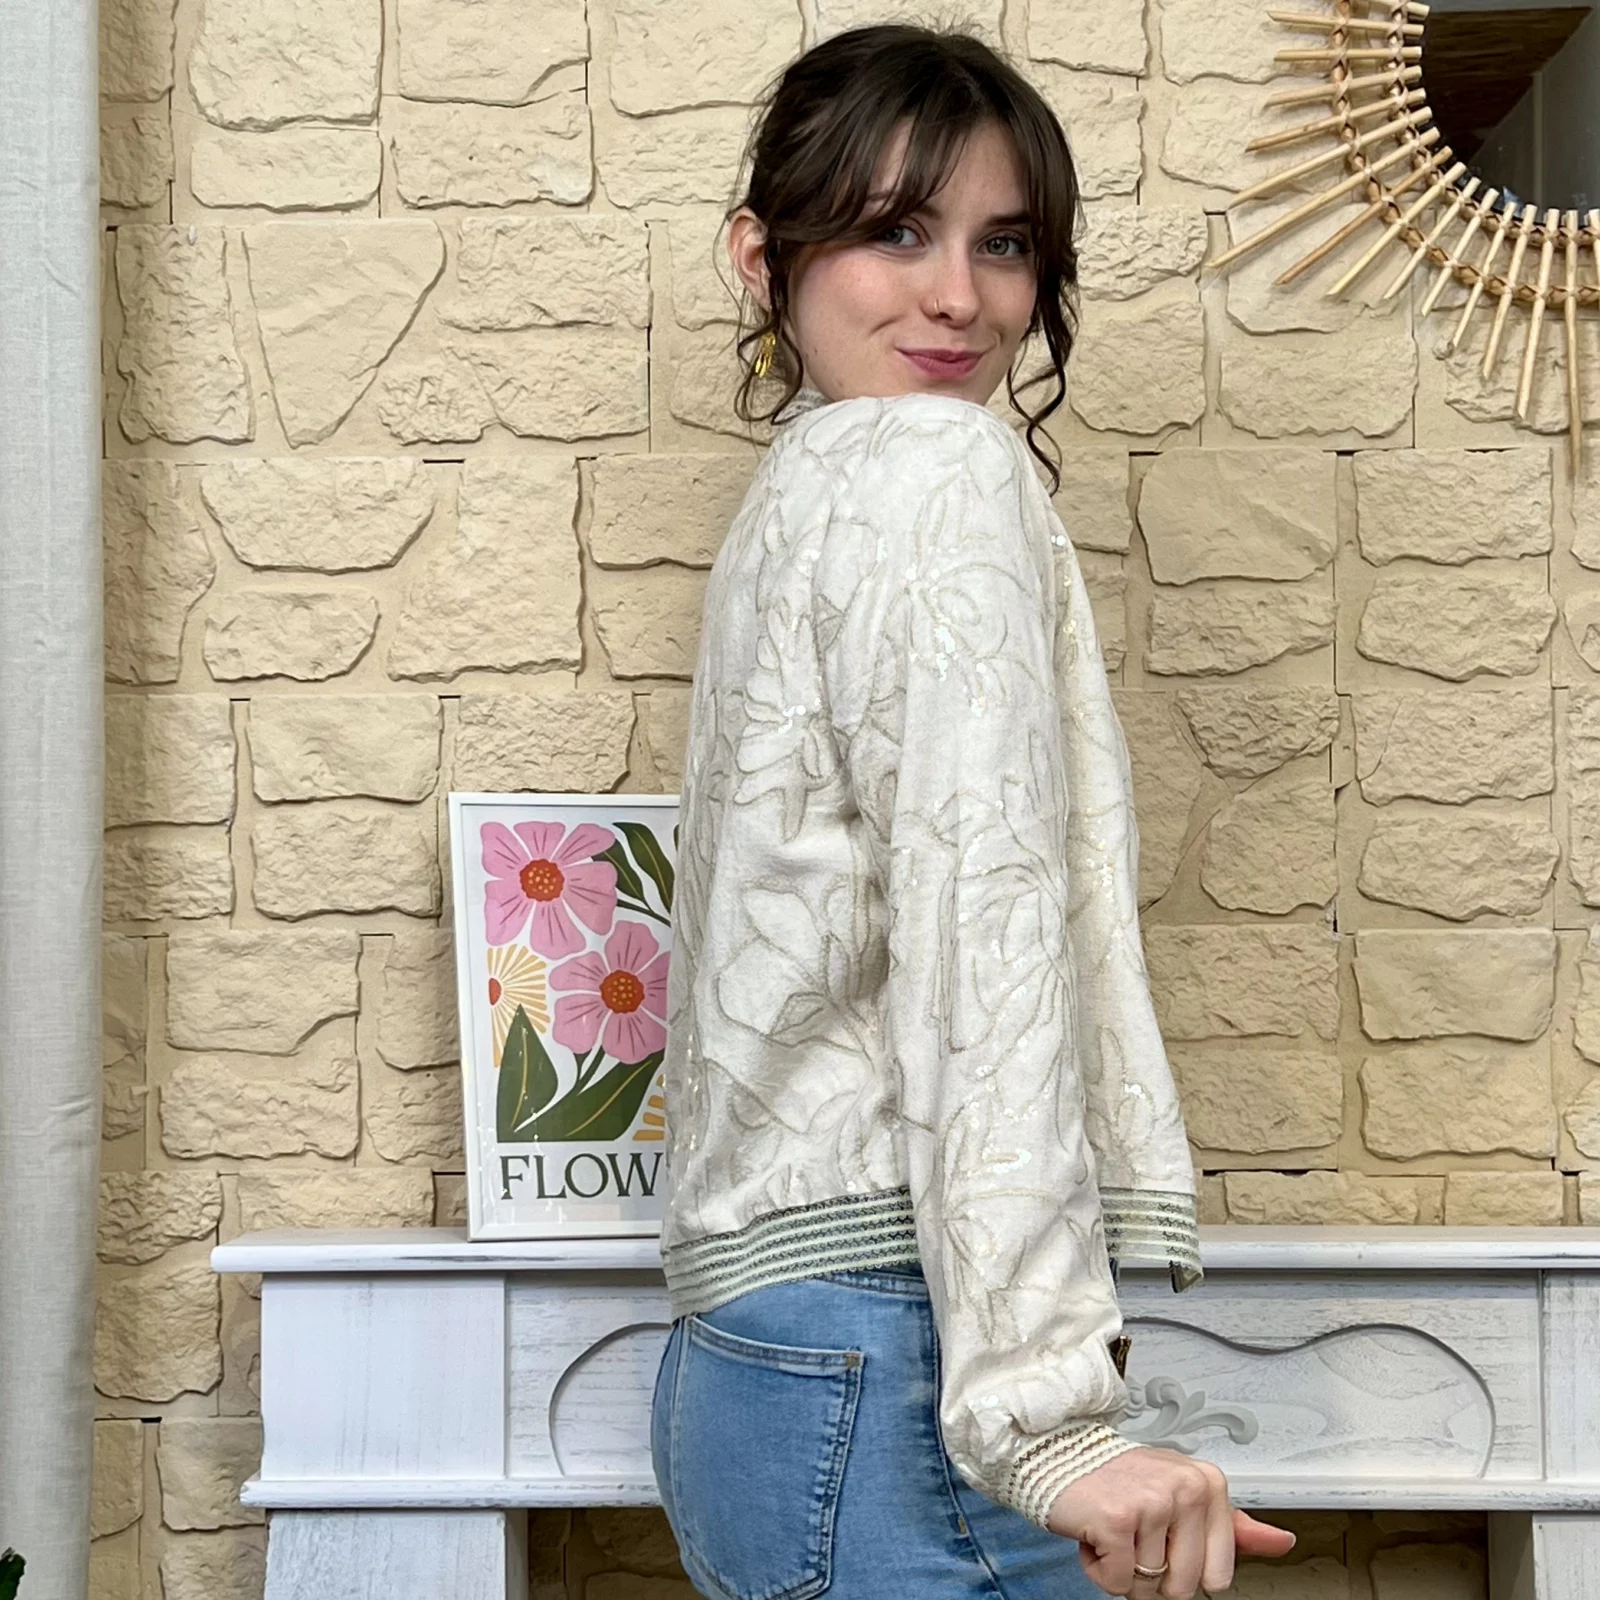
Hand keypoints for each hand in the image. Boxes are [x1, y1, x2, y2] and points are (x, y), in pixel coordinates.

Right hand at [1046, 1446, 1295, 1597]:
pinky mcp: (1119, 1519)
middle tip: (1132, 1534)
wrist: (1056, 1456)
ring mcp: (1154, 1502)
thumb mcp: (1182, 1496)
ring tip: (1113, 1529)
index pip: (1219, 1576)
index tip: (1162, 1537)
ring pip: (1150, 1586)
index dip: (1183, 1569)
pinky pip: (1118, 1583)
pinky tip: (1095, 1534)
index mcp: (1209, 1484)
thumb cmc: (1119, 1481)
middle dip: (1151, 1575)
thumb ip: (1234, 1526)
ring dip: (1123, 1570)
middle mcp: (1187, 1488)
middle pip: (1186, 1587)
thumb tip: (1282, 1542)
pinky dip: (1099, 1569)